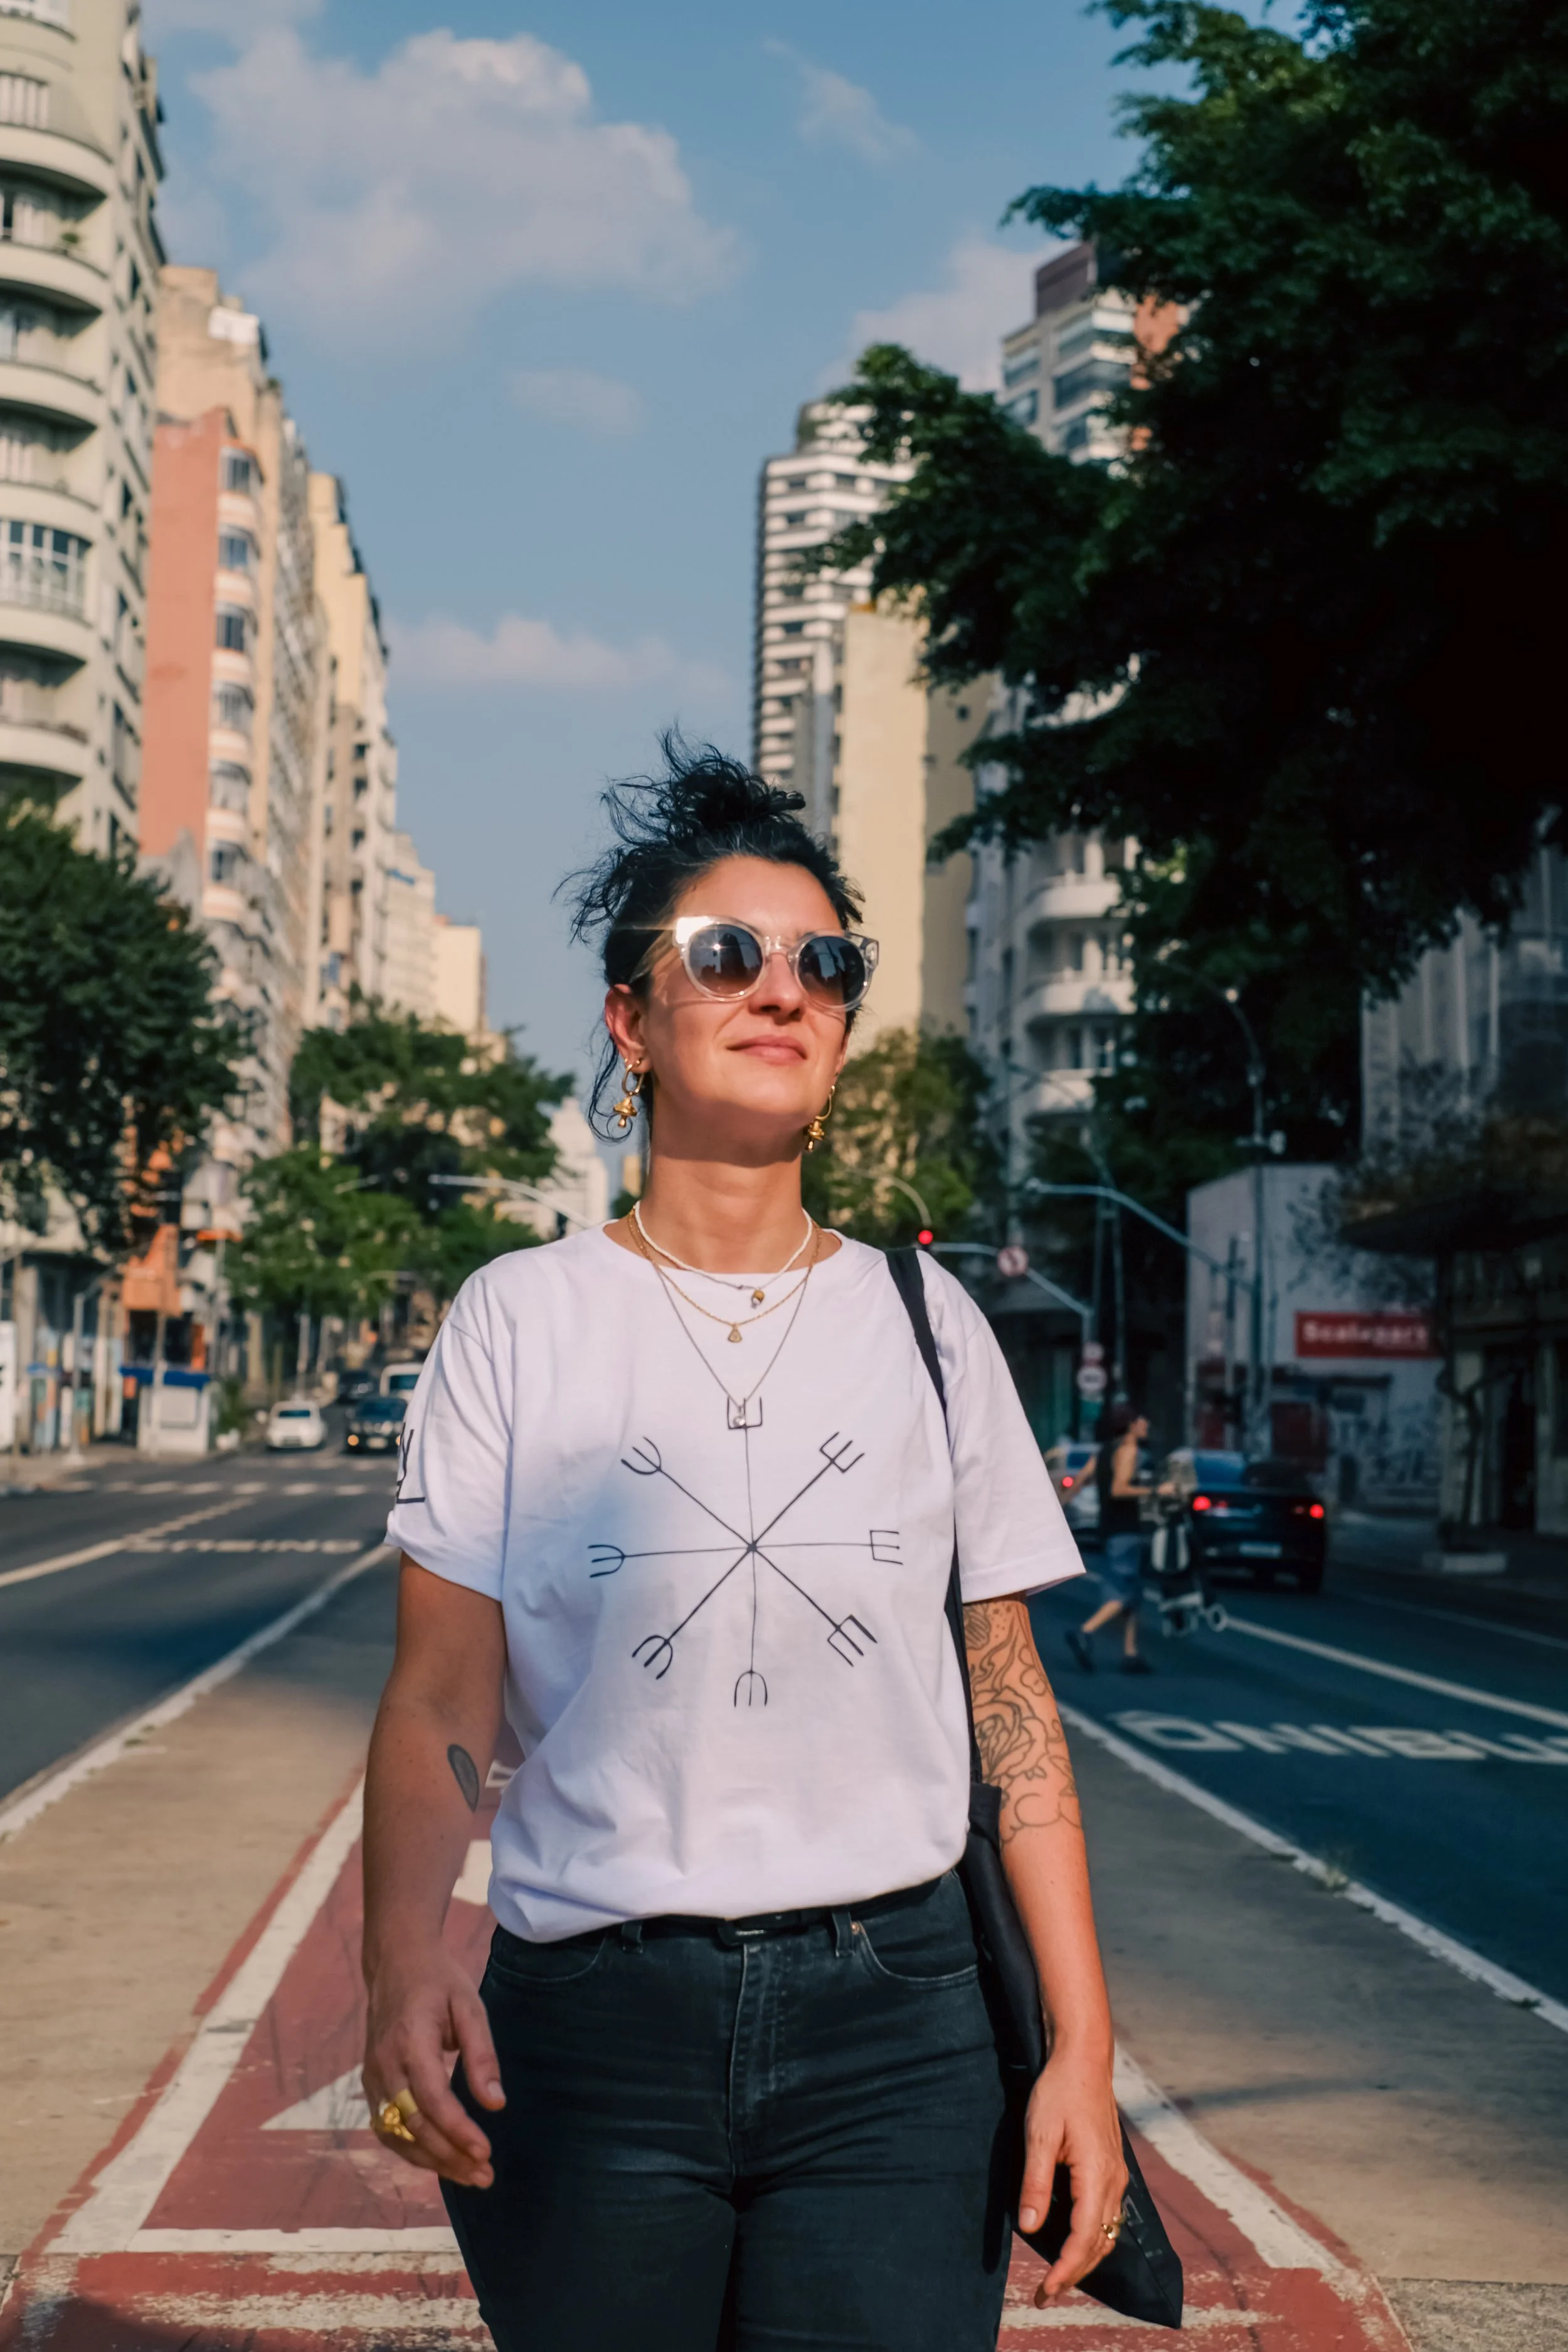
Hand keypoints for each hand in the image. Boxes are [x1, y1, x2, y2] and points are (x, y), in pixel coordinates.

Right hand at [363, 1944, 503, 2188]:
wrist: (396, 1962)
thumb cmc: (439, 1982)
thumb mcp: (470, 2007)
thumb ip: (481, 2055)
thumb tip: (496, 2104)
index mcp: (410, 2040)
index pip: (432, 2098)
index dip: (457, 2130)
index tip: (485, 2153)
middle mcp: (384, 2065)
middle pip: (413, 2125)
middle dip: (448, 2156)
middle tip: (484, 2175)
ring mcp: (372, 2077)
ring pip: (397, 2134)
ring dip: (432, 2161)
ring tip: (469, 2175)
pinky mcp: (370, 2084)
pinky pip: (388, 2127)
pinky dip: (413, 2149)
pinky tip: (441, 2159)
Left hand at [1018, 2045, 1127, 2304]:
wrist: (1084, 2059)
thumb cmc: (1059, 2091)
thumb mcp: (1038, 2134)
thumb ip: (1035, 2183)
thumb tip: (1030, 2227)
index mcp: (1097, 2175)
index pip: (1084, 2238)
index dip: (1065, 2269)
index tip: (1045, 2290)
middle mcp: (1114, 2180)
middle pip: (1099, 2243)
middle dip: (1074, 2273)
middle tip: (1045, 2295)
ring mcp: (1117, 2175)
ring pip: (1107, 2233)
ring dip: (1085, 2258)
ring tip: (1059, 2277)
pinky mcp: (1113, 2168)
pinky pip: (1108, 2216)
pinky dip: (1093, 2238)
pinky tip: (1075, 2242)